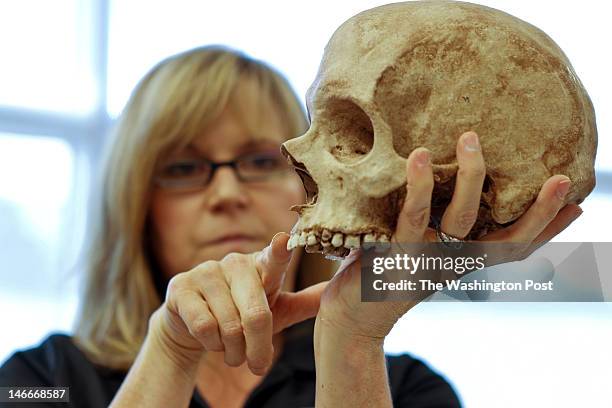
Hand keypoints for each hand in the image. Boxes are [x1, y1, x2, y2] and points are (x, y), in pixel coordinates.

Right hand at [149, 233, 326, 374]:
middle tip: (257, 365)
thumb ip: (305, 302)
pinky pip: (204, 328)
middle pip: (257, 314)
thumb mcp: (277, 309)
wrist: (194, 325)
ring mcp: (206, 271)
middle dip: (258, 348)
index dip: (280, 249)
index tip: (284, 240)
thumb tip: (341, 295)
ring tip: (233, 351)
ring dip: (233, 351)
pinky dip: (211, 345)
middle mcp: (235, 262)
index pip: (275, 257)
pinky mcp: (182, 287)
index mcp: (262, 265)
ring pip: (229, 326)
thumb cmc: (243, 313)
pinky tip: (210, 340)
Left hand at [316, 131, 582, 340]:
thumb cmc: (380, 279)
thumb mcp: (412, 251)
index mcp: (460, 261)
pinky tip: (420, 156)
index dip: (547, 228)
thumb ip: (427, 226)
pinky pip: (412, 218)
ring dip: (472, 178)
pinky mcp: (395, 257)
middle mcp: (451, 263)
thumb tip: (431, 186)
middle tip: (563, 178)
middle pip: (506, 240)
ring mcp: (426, 260)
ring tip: (471, 138)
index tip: (578, 203)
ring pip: (462, 220)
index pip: (513, 246)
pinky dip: (419, 187)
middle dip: (538, 212)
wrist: (349, 322)